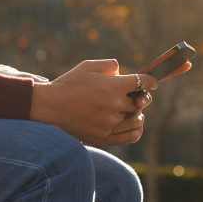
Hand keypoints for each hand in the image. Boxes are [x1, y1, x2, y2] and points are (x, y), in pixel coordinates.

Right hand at [30, 59, 156, 145]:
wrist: (50, 107)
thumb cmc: (69, 84)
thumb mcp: (88, 66)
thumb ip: (110, 65)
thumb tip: (123, 72)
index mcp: (113, 86)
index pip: (143, 83)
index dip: (150, 81)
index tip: (152, 82)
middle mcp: (115, 105)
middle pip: (141, 101)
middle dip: (141, 96)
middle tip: (136, 95)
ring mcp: (110, 123)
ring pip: (137, 119)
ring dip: (138, 113)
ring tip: (133, 110)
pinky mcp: (105, 136)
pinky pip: (131, 136)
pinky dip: (136, 130)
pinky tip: (134, 124)